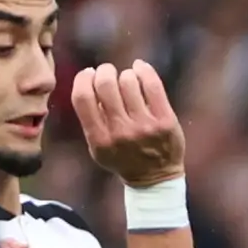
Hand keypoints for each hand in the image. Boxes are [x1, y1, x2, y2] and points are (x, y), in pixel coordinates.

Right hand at [71, 61, 186, 189]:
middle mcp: (121, 132)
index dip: (83, 79)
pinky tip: (139, 68)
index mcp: (99, 140)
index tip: (88, 75)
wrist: (154, 178)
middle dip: (104, 71)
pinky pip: (152, 84)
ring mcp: (144, 126)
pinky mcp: (165, 120)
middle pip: (105, 84)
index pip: (83, 98)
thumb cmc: (122, 157)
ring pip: (128, 80)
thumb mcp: (98, 148)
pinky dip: (143, 70)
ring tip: (127, 81)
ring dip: (125, 75)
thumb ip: (91, 119)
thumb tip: (90, 81)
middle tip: (107, 72)